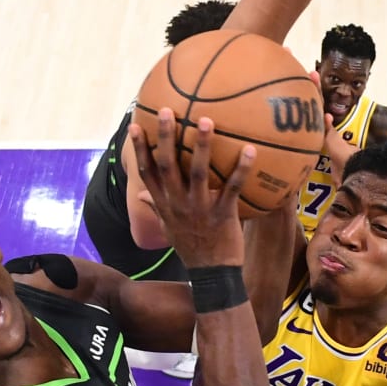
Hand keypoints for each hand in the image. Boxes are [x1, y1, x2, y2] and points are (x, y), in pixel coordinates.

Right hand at [126, 109, 256, 266]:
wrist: (211, 274)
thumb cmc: (191, 247)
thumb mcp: (167, 228)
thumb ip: (155, 207)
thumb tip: (139, 195)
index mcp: (165, 205)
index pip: (147, 173)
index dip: (140, 150)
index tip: (136, 126)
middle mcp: (178, 204)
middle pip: (168, 166)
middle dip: (167, 138)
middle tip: (168, 111)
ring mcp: (199, 209)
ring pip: (198, 173)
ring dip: (201, 146)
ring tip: (206, 121)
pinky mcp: (223, 215)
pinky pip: (232, 188)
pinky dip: (240, 169)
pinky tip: (250, 150)